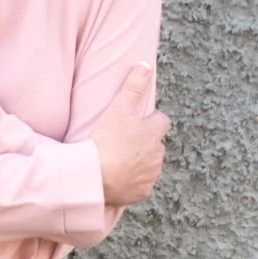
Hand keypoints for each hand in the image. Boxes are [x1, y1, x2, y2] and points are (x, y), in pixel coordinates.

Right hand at [88, 64, 170, 206]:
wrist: (95, 176)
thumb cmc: (106, 141)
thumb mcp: (118, 109)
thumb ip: (133, 87)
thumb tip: (145, 65)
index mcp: (154, 133)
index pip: (162, 121)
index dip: (150, 121)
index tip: (135, 123)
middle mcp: (158, 154)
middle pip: (156, 144)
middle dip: (145, 143)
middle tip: (123, 142)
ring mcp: (151, 175)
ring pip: (150, 165)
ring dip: (140, 162)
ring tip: (118, 160)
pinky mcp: (142, 192)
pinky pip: (141, 185)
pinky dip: (133, 181)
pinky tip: (118, 177)